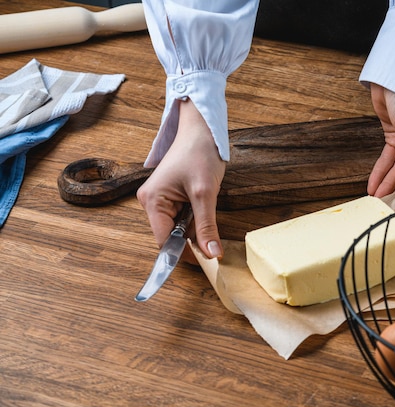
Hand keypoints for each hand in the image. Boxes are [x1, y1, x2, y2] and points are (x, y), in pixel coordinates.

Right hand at [137, 99, 225, 261]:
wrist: (202, 129)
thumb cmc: (199, 153)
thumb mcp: (205, 193)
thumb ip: (206, 226)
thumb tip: (211, 254)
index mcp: (152, 201)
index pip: (164, 241)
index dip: (184, 252)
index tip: (207, 258)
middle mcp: (151, 202)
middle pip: (171, 235)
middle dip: (192, 236)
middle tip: (212, 229)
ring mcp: (160, 199)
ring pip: (179, 227)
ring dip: (195, 224)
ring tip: (204, 204)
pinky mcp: (170, 196)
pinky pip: (182, 216)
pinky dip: (195, 216)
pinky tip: (201, 203)